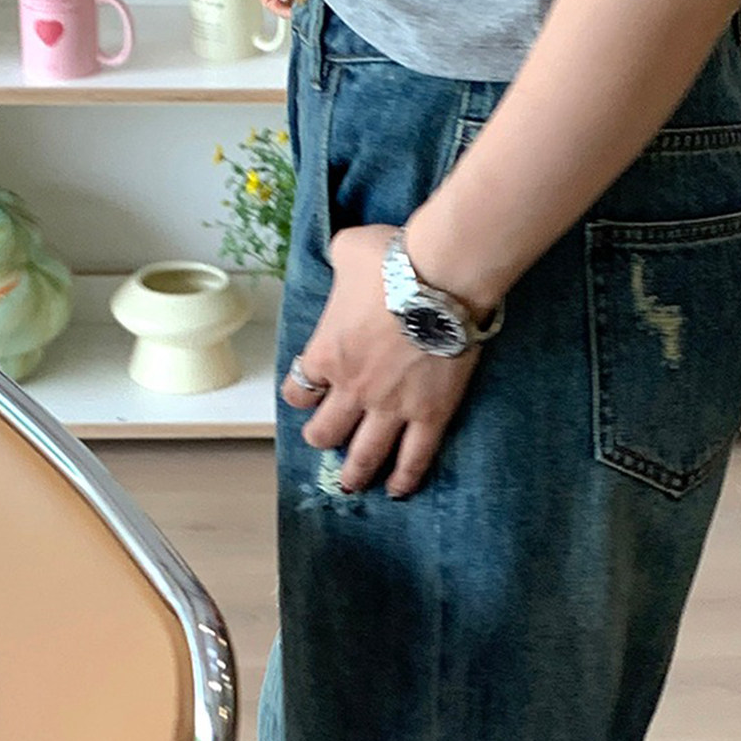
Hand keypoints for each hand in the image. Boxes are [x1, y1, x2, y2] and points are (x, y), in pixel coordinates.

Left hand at [281, 225, 479, 498]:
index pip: (299, 389)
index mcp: (326, 354)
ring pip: (366, 455)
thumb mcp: (349, 250)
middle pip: (326, 432)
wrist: (441, 277)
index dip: (299, 395)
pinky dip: (405, 478)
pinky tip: (398, 491)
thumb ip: (339, 263)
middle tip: (326, 440)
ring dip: (355, 474)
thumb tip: (346, 256)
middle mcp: (352, 390)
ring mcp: (391, 408)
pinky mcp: (430, 416)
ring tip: (352, 485)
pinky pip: (414, 458)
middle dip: (323, 438)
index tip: (305, 395)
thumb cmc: (393, 259)